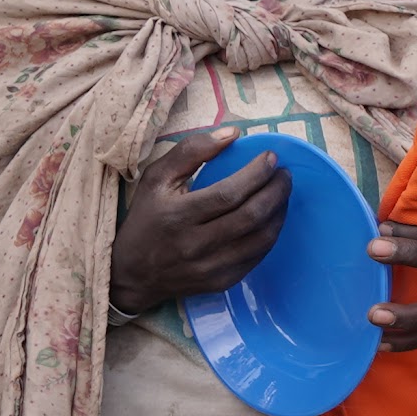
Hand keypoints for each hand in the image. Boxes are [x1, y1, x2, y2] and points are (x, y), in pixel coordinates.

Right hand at [109, 129, 286, 314]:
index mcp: (178, 216)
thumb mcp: (156, 179)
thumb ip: (191, 151)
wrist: (132, 274)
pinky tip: (272, 217)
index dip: (257, 174)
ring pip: (261, 238)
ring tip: (282, 193)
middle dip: (277, 191)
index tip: (272, 158)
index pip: (230, 193)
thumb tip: (232, 133)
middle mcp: (196, 245)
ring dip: (280, 212)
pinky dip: (270, 233)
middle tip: (285, 174)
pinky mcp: (221, 282)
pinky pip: (258, 256)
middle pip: (252, 216)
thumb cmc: (146, 219)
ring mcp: (211, 267)